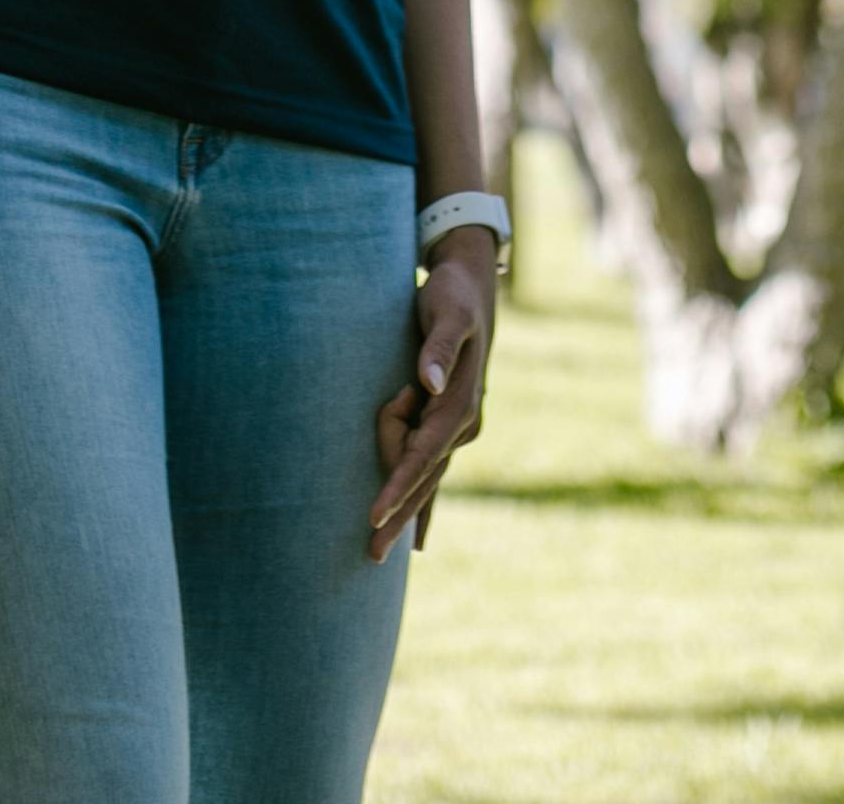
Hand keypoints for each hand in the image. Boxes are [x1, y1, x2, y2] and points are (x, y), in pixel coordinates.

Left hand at [367, 233, 499, 560]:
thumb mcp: (446, 311)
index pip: (423, 454)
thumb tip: (428, 384)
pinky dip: (424, 501)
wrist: (471, 287)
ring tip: (380, 534)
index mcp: (461, 403)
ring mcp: (458, 427)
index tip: (374, 512)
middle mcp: (463, 423)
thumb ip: (438, 347)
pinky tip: (420, 536)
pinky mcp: (447, 423)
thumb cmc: (452, 296)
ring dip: (402, 500)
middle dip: (400, 516)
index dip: (398, 484)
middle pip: (424, 475)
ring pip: (422, 471)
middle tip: (371, 555)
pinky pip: (431, 470)